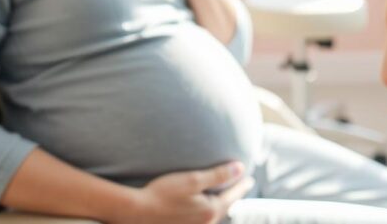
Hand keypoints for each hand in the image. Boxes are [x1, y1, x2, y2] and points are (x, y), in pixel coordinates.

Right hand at [125, 161, 253, 223]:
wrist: (136, 213)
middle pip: (225, 208)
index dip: (241, 185)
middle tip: (242, 187)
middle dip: (234, 197)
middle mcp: (205, 223)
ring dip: (222, 205)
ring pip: (214, 215)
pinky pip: (203, 220)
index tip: (249, 179)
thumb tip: (240, 168)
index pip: (233, 196)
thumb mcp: (192, 179)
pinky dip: (209, 211)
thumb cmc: (162, 193)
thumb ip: (218, 175)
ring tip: (226, 197)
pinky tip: (205, 208)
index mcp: (210, 210)